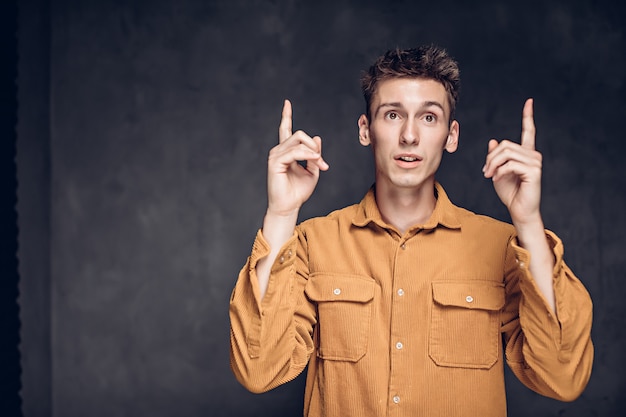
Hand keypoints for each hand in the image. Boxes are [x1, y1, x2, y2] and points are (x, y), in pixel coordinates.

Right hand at [266, 100, 328, 216]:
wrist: (289, 206)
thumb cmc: (298, 191)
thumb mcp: (312, 171)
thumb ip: (315, 155)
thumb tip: (317, 138)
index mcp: (286, 151)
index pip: (285, 129)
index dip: (286, 115)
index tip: (287, 103)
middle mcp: (279, 150)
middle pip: (299, 134)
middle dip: (314, 146)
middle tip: (322, 162)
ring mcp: (275, 155)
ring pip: (298, 141)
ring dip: (313, 152)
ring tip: (320, 164)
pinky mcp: (275, 162)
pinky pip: (295, 151)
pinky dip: (307, 155)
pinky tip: (314, 161)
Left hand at [482, 98, 541, 225]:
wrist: (519, 210)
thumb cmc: (510, 192)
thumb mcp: (497, 171)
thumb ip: (496, 157)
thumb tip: (493, 141)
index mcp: (526, 153)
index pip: (529, 131)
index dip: (528, 116)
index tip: (529, 102)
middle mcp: (533, 155)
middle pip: (505, 145)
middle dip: (491, 157)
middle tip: (485, 171)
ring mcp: (535, 162)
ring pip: (506, 153)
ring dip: (492, 165)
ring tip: (489, 175)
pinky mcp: (534, 171)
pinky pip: (510, 165)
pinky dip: (499, 172)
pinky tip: (496, 179)